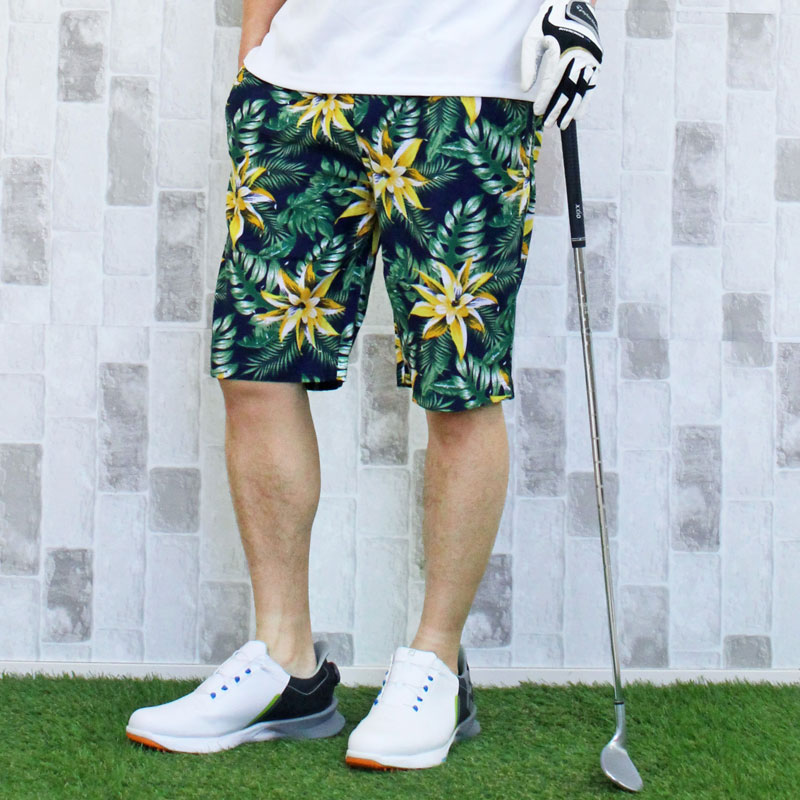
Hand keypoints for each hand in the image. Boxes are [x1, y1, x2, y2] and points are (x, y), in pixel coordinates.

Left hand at [520, 1, 602, 129]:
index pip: (551, 82)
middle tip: (549, 125)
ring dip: (572, 109)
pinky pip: (592, 84)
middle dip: (557, 109)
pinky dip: (586, 100)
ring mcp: (590, 58)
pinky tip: (579, 114)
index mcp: (560, 51)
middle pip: (567, 89)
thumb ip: (528, 64)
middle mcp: (578, 56)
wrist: (574, 2)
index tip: (538, 112)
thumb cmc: (548, 21)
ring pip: (581, 90)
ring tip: (563, 124)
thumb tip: (525, 90)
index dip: (545, 99)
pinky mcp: (597, 60)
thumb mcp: (532, 38)